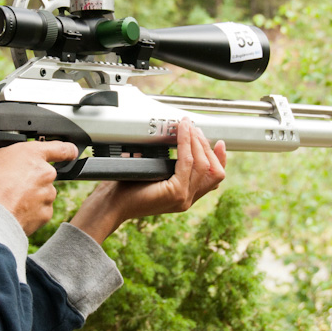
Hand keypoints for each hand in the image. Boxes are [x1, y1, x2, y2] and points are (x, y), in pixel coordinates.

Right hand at [0, 141, 78, 235]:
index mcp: (32, 154)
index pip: (61, 148)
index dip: (66, 150)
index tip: (70, 153)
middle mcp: (45, 173)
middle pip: (43, 173)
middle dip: (30, 178)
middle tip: (10, 183)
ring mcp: (48, 195)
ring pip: (42, 193)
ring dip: (30, 195)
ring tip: (9, 199)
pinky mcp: (46, 215)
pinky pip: (40, 211)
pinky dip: (30, 212)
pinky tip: (14, 211)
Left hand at [70, 119, 226, 243]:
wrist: (112, 204)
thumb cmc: (127, 187)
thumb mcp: (154, 174)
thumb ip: (169, 165)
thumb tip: (175, 141)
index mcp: (185, 197)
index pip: (214, 179)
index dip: (220, 159)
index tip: (218, 143)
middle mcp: (187, 200)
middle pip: (215, 172)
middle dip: (207, 146)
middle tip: (196, 129)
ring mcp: (183, 198)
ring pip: (204, 165)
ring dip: (197, 141)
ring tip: (188, 126)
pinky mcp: (176, 192)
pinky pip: (187, 162)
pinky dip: (186, 143)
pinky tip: (182, 131)